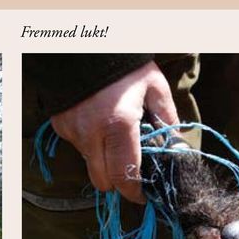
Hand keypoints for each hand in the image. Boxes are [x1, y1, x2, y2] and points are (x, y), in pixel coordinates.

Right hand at [50, 60, 179, 202]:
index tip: (144, 193)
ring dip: (103, 160)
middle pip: (103, 181)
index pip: (125, 177)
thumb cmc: (127, 66)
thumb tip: (179, 149)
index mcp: (119, 125)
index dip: (136, 192)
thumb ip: (168, 121)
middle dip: (118, 181)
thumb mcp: (155, 88)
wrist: (87, 45)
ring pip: (89, 164)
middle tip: (131, 169)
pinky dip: (89, 143)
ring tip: (114, 136)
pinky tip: (98, 122)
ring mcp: (72, 130)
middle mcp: (91, 133)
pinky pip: (77, 146)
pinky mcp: (59, 125)